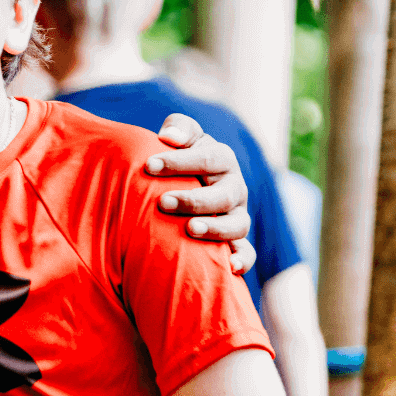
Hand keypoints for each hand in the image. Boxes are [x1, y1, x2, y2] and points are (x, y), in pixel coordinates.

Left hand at [146, 112, 256, 273]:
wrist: (187, 184)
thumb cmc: (179, 159)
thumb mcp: (181, 138)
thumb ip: (179, 128)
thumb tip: (169, 137)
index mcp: (222, 159)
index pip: (207, 158)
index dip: (178, 162)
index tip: (148, 165)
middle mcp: (234, 187)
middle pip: (224, 195)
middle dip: (194, 199)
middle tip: (162, 202)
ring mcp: (238, 214)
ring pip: (238, 224)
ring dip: (216, 228)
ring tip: (190, 229)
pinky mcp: (237, 240)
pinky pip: (247, 252)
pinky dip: (242, 259)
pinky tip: (228, 267)